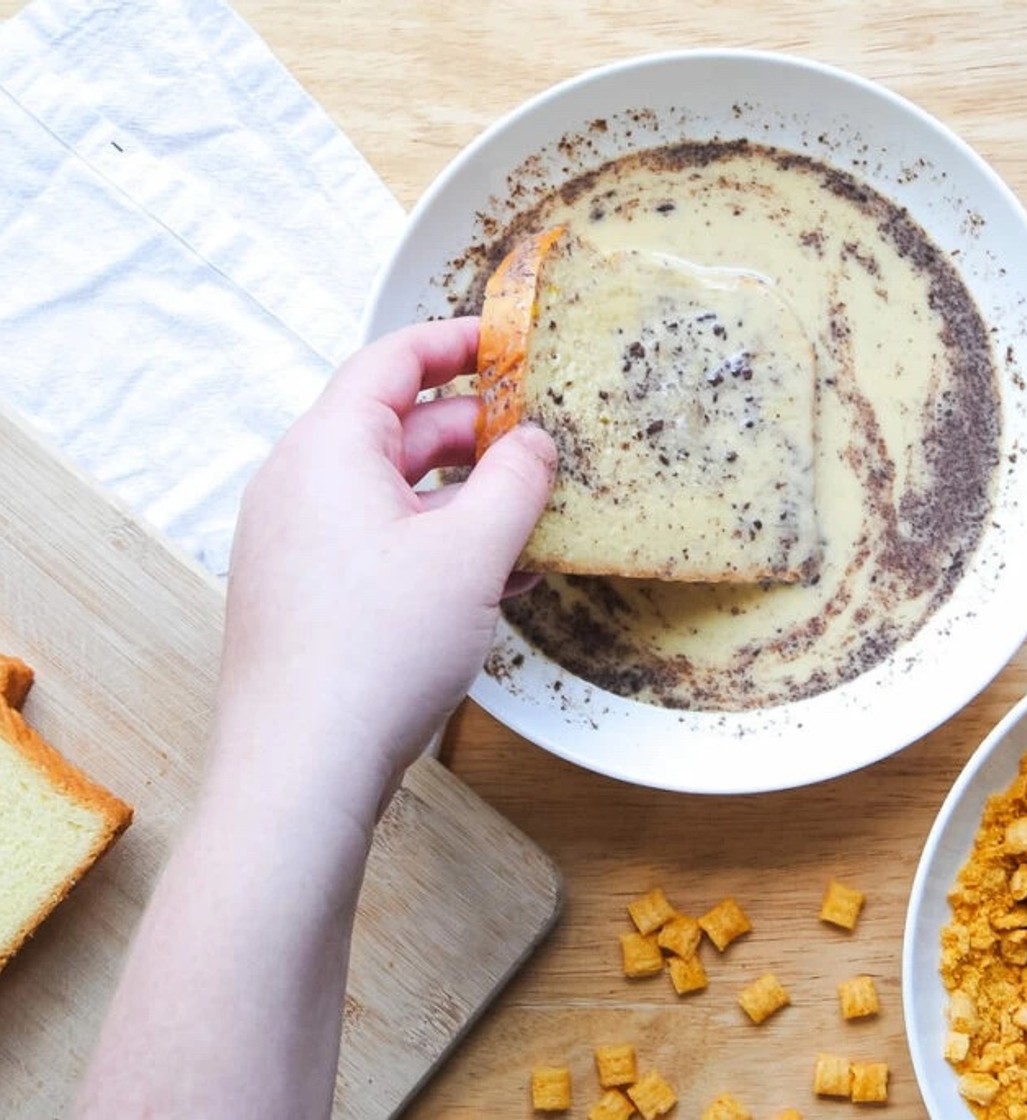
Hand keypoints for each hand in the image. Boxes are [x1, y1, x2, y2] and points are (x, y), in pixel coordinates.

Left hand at [208, 317, 554, 824]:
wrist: (302, 770)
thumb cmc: (373, 654)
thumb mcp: (471, 554)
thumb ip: (515, 484)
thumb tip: (535, 445)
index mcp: (327, 452)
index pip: (391, 362)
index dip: (455, 342)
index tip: (508, 342)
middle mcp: (302, 488)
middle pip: (399, 430)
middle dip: (478, 435)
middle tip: (542, 442)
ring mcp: (302, 547)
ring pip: (397, 496)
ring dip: (468, 501)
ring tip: (534, 519)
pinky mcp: (312, 599)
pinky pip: (384, 547)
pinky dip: (440, 548)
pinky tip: (499, 577)